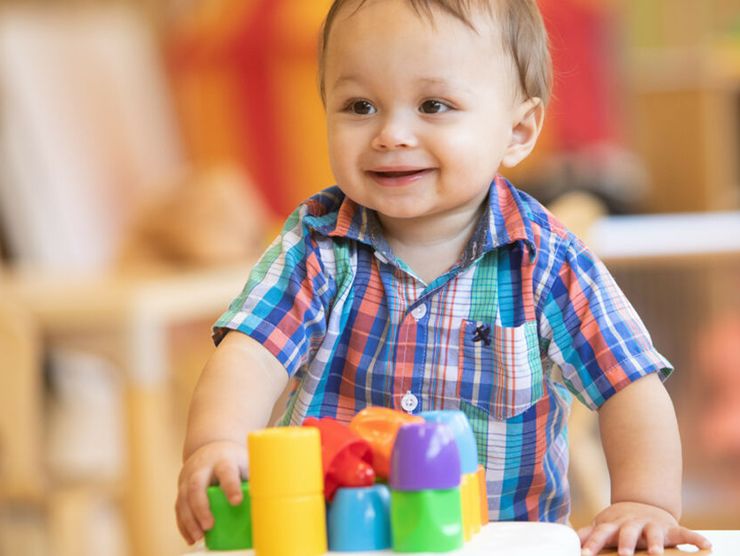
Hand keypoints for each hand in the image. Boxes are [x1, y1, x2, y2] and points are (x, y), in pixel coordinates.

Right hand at [175, 440, 247, 543]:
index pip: (226, 471)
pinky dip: (183, 524)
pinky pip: (178, 508)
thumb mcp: (246, 462)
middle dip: (201, 507)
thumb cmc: (234, 460)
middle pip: (196, 485)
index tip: (237, 501)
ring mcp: (188, 478)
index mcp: (223, 460)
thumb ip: (255, 478)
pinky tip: (191, 538)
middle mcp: (202, 468)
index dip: (230, 486)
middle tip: (209, 525)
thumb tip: (273, 497)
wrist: (211, 448)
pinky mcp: (181, 489)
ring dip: (189, 520)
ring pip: (183, 499)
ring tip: (199, 537)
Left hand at [577, 502, 711, 555]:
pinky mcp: (670, 528)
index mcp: (614, 525)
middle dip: (626, 544)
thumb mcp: (603, 525)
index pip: (601, 534)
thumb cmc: (619, 522)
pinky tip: (706, 546)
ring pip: (654, 533)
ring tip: (658, 555)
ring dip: (656, 544)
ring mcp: (652, 525)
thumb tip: (566, 539)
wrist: (643, 503)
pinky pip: (685, 533)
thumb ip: (587, 534)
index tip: (585, 554)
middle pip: (628, 533)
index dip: (593, 544)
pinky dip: (696, 539)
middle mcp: (632, 524)